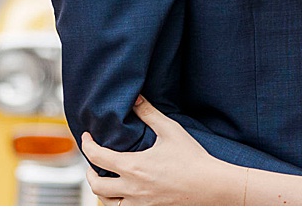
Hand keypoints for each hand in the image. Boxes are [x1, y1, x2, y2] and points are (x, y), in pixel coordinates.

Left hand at [80, 96, 241, 205]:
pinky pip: (125, 212)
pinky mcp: (151, 214)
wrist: (214, 188)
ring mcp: (141, 206)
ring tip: (106, 182)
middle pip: (96, 187)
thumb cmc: (194, 159)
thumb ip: (149, 112)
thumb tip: (134, 97)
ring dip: (103, 193)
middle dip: (89, 173)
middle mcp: (133, 190)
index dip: (87, 146)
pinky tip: (124, 196)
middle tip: (93, 164)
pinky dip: (119, 204)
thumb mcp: (170, 130)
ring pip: (108, 205)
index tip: (87, 138)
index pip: (97, 157)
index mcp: (134, 168)